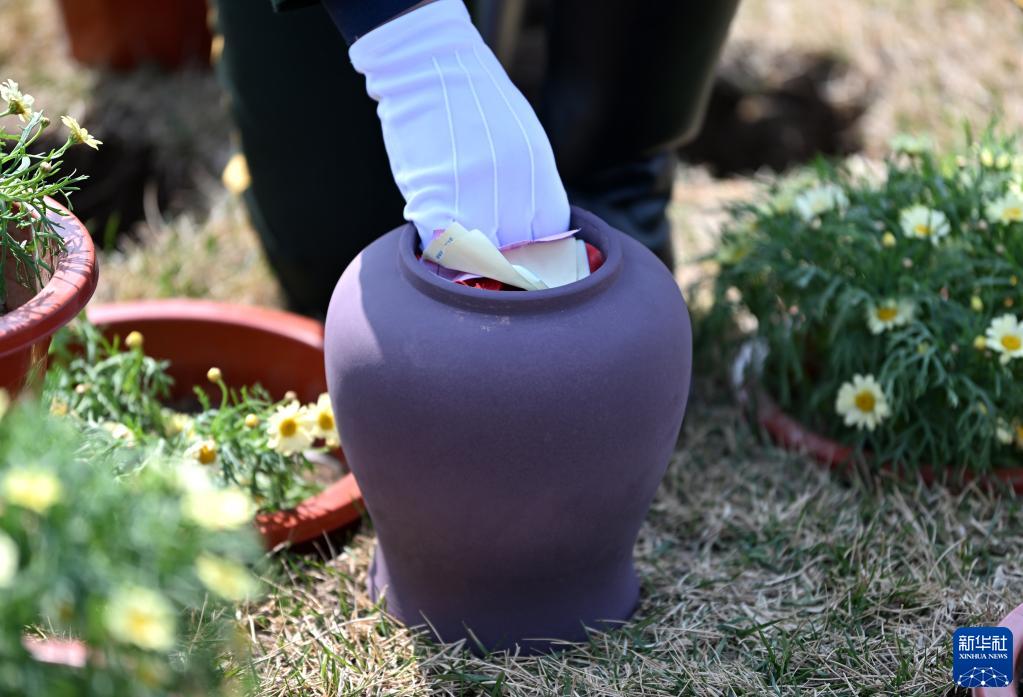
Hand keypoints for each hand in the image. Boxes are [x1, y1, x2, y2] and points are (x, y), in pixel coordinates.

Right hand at [349, 0, 569, 247]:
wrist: (427, 65)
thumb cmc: (474, 99)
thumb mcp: (522, 137)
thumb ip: (531, 184)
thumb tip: (535, 227)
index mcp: (538, 172)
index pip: (549, 238)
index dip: (536, 256)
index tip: (522, 260)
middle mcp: (511, 187)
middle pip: (516, 254)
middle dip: (504, 264)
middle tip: (489, 262)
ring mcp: (472, 194)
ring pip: (478, 256)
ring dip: (469, 260)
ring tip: (461, 247)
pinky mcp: (432, 196)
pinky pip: (441, 243)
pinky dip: (438, 246)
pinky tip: (436, 231)